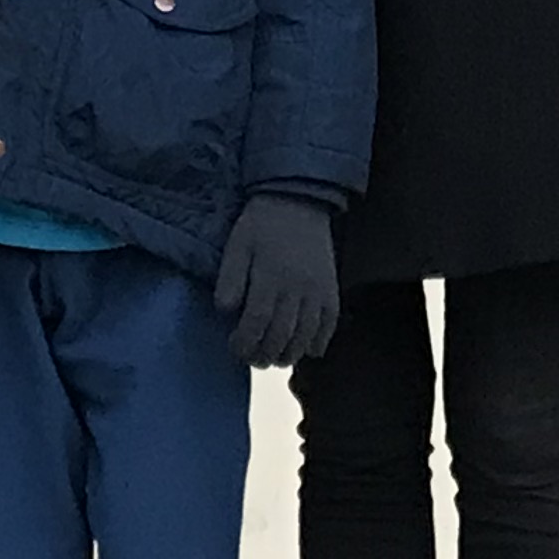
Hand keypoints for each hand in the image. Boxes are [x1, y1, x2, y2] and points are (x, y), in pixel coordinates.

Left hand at [213, 192, 339, 368]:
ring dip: (288, 355)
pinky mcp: (332, 290)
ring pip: (305, 338)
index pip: (256, 324)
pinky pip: (329, 326)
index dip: (244, 343)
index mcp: (270, 277)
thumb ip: (229, 280)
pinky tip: (305, 350)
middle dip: (263, 354)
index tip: (234, 346)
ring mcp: (318, 291)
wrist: (299, 200)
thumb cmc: (261, 225)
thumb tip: (226, 312)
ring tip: (274, 357)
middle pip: (280, 337)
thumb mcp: (237, 246)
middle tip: (252, 358)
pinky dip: (317, 344)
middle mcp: (297, 289)